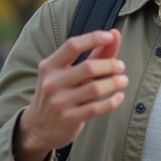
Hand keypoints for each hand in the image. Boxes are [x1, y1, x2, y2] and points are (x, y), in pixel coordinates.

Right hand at [13, 30, 128, 160]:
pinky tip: (119, 96)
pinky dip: (112, 101)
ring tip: (123, 80)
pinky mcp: (70, 119)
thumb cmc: (58, 92)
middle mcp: (53, 82)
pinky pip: (97, 108)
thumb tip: (114, 33)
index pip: (72, 46)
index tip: (110, 36)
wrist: (37, 127)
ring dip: (114, 82)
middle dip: (110, 65)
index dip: (93, 38)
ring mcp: (60, 102)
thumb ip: (93, 53)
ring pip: (95, 88)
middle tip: (121, 67)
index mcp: (50, 66)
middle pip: (88, 68)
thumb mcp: (67, 71)